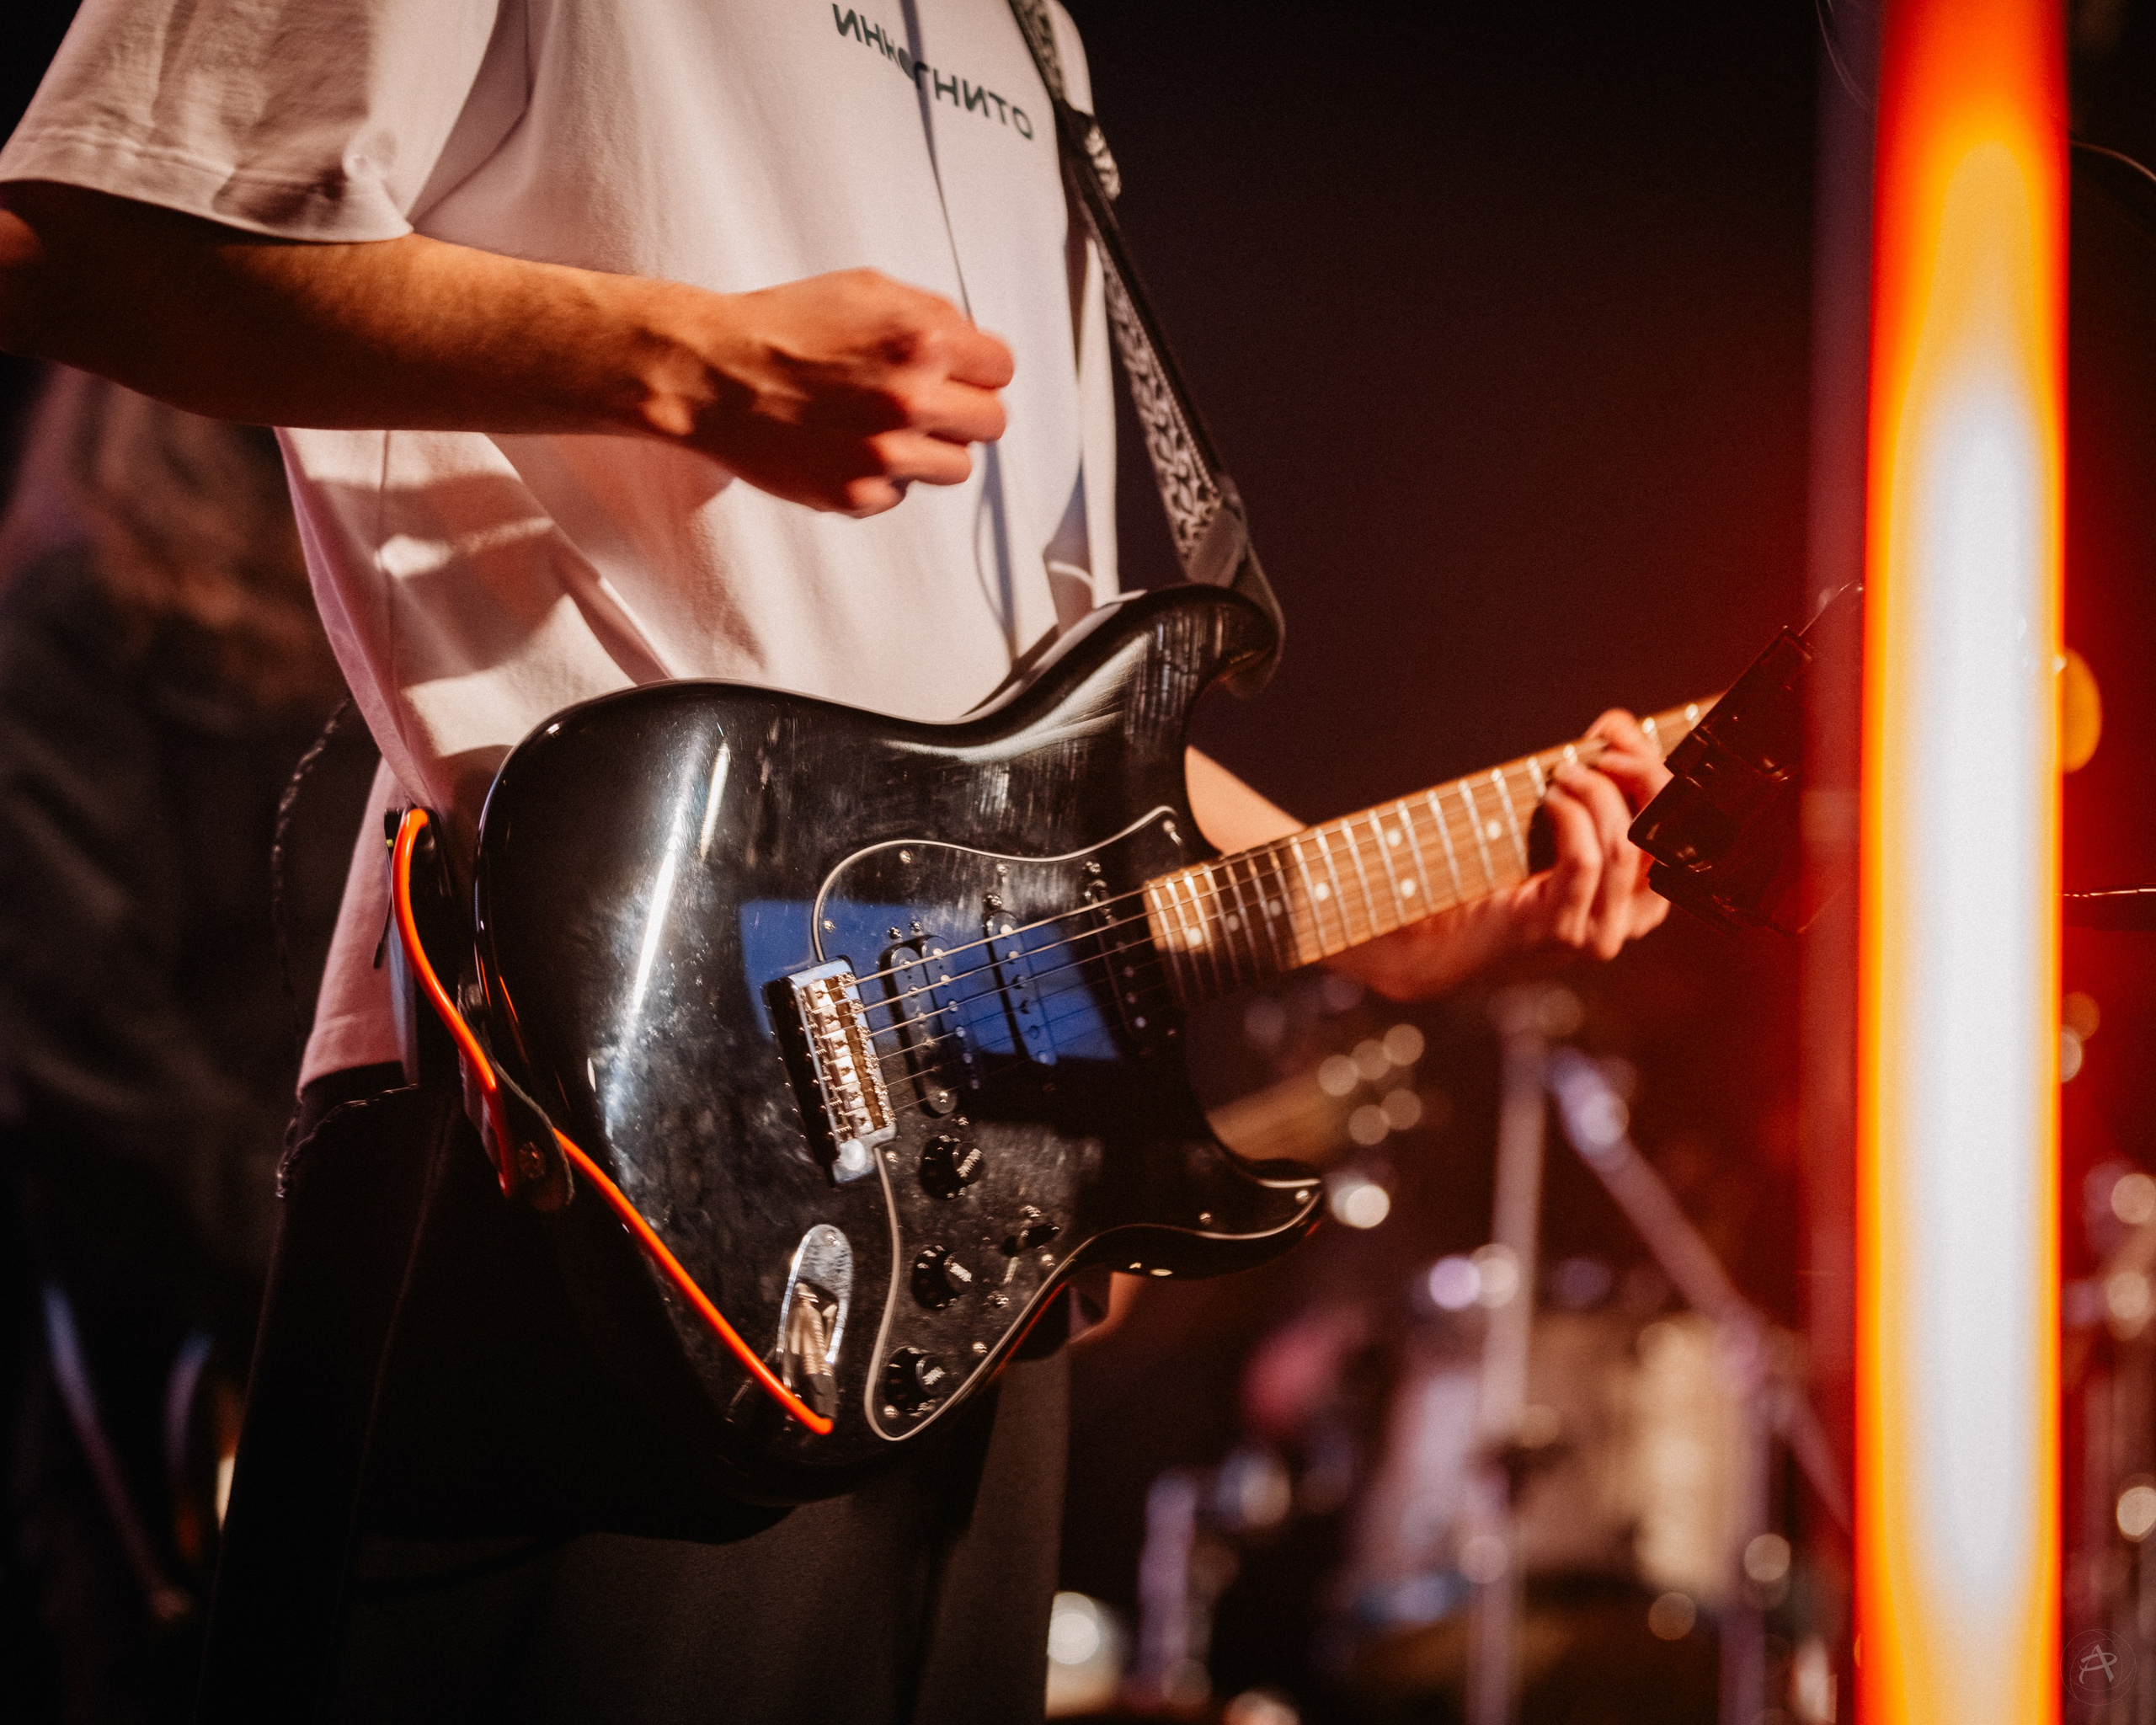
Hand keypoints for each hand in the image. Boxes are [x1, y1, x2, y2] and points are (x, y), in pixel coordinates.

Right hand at [646, 268, 1013, 514]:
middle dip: (964, 410)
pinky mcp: (858, 495)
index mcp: (922, 340)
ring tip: (885, 428)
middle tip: (927, 403)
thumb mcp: (865, 290)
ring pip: (957, 467)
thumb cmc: (783, 326)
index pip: (1000, 368)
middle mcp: (911, 400)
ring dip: (931, 449)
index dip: (976, 367)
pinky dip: (883, 475)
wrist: (711, 374)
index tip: (956, 372)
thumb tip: (974, 348)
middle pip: (991, 422)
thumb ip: (930, 315)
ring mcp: (886, 454)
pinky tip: (846, 446)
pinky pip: (903, 493)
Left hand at [1339, 709, 1672, 1000]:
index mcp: (1643, 897)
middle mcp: (1632, 921)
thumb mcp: (1558, 827)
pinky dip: (1571, 818)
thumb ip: (1594, 783)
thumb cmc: (1497, 877)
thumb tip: (1617, 725)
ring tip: (1563, 772)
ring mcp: (1600, 932)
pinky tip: (1550, 799)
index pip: (1676, 826)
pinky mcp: (1563, 930)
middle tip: (1602, 748)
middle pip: (1665, 833)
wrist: (1440, 940)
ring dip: (1596, 794)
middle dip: (1640, 775)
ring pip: (1625, 844)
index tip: (1618, 733)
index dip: (1654, 770)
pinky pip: (1585, 860)